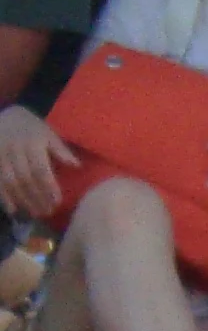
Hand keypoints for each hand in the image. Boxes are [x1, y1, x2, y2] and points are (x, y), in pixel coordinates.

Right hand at [0, 105, 73, 222]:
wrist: (5, 116)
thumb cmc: (32, 127)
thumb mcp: (48, 133)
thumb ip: (61, 150)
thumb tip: (77, 166)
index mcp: (32, 143)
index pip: (41, 169)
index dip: (49, 187)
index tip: (57, 202)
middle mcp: (15, 150)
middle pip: (26, 179)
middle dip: (37, 197)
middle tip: (48, 212)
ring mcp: (1, 156)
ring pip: (11, 182)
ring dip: (23, 200)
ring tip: (36, 213)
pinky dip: (4, 197)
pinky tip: (13, 210)